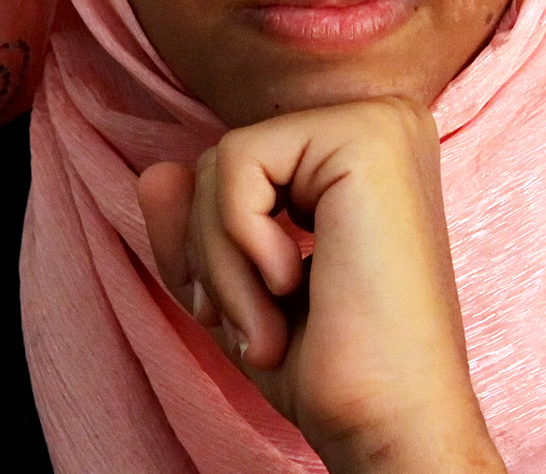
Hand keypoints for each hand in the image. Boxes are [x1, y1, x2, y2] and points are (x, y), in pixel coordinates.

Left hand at [138, 97, 505, 473]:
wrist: (390, 423)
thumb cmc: (330, 365)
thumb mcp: (239, 289)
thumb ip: (197, 227)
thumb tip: (154, 172)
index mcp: (364, 154)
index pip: (234, 170)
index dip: (211, 248)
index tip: (244, 318)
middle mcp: (383, 122)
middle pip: (221, 160)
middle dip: (210, 254)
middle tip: (259, 326)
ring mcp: (380, 122)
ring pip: (220, 162)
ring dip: (221, 262)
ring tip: (273, 321)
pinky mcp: (367, 137)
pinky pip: (235, 162)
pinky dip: (236, 244)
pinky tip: (292, 286)